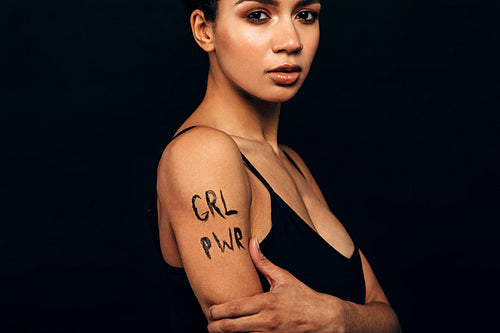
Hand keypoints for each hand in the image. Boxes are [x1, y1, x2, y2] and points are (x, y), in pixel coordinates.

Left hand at [207, 237, 347, 332]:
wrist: (324, 318)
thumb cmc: (303, 297)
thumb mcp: (284, 277)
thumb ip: (263, 262)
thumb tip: (251, 241)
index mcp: (267, 303)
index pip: (236, 309)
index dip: (219, 312)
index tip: (210, 310)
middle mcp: (267, 322)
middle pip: (233, 328)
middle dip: (217, 328)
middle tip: (209, 326)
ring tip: (219, 330)